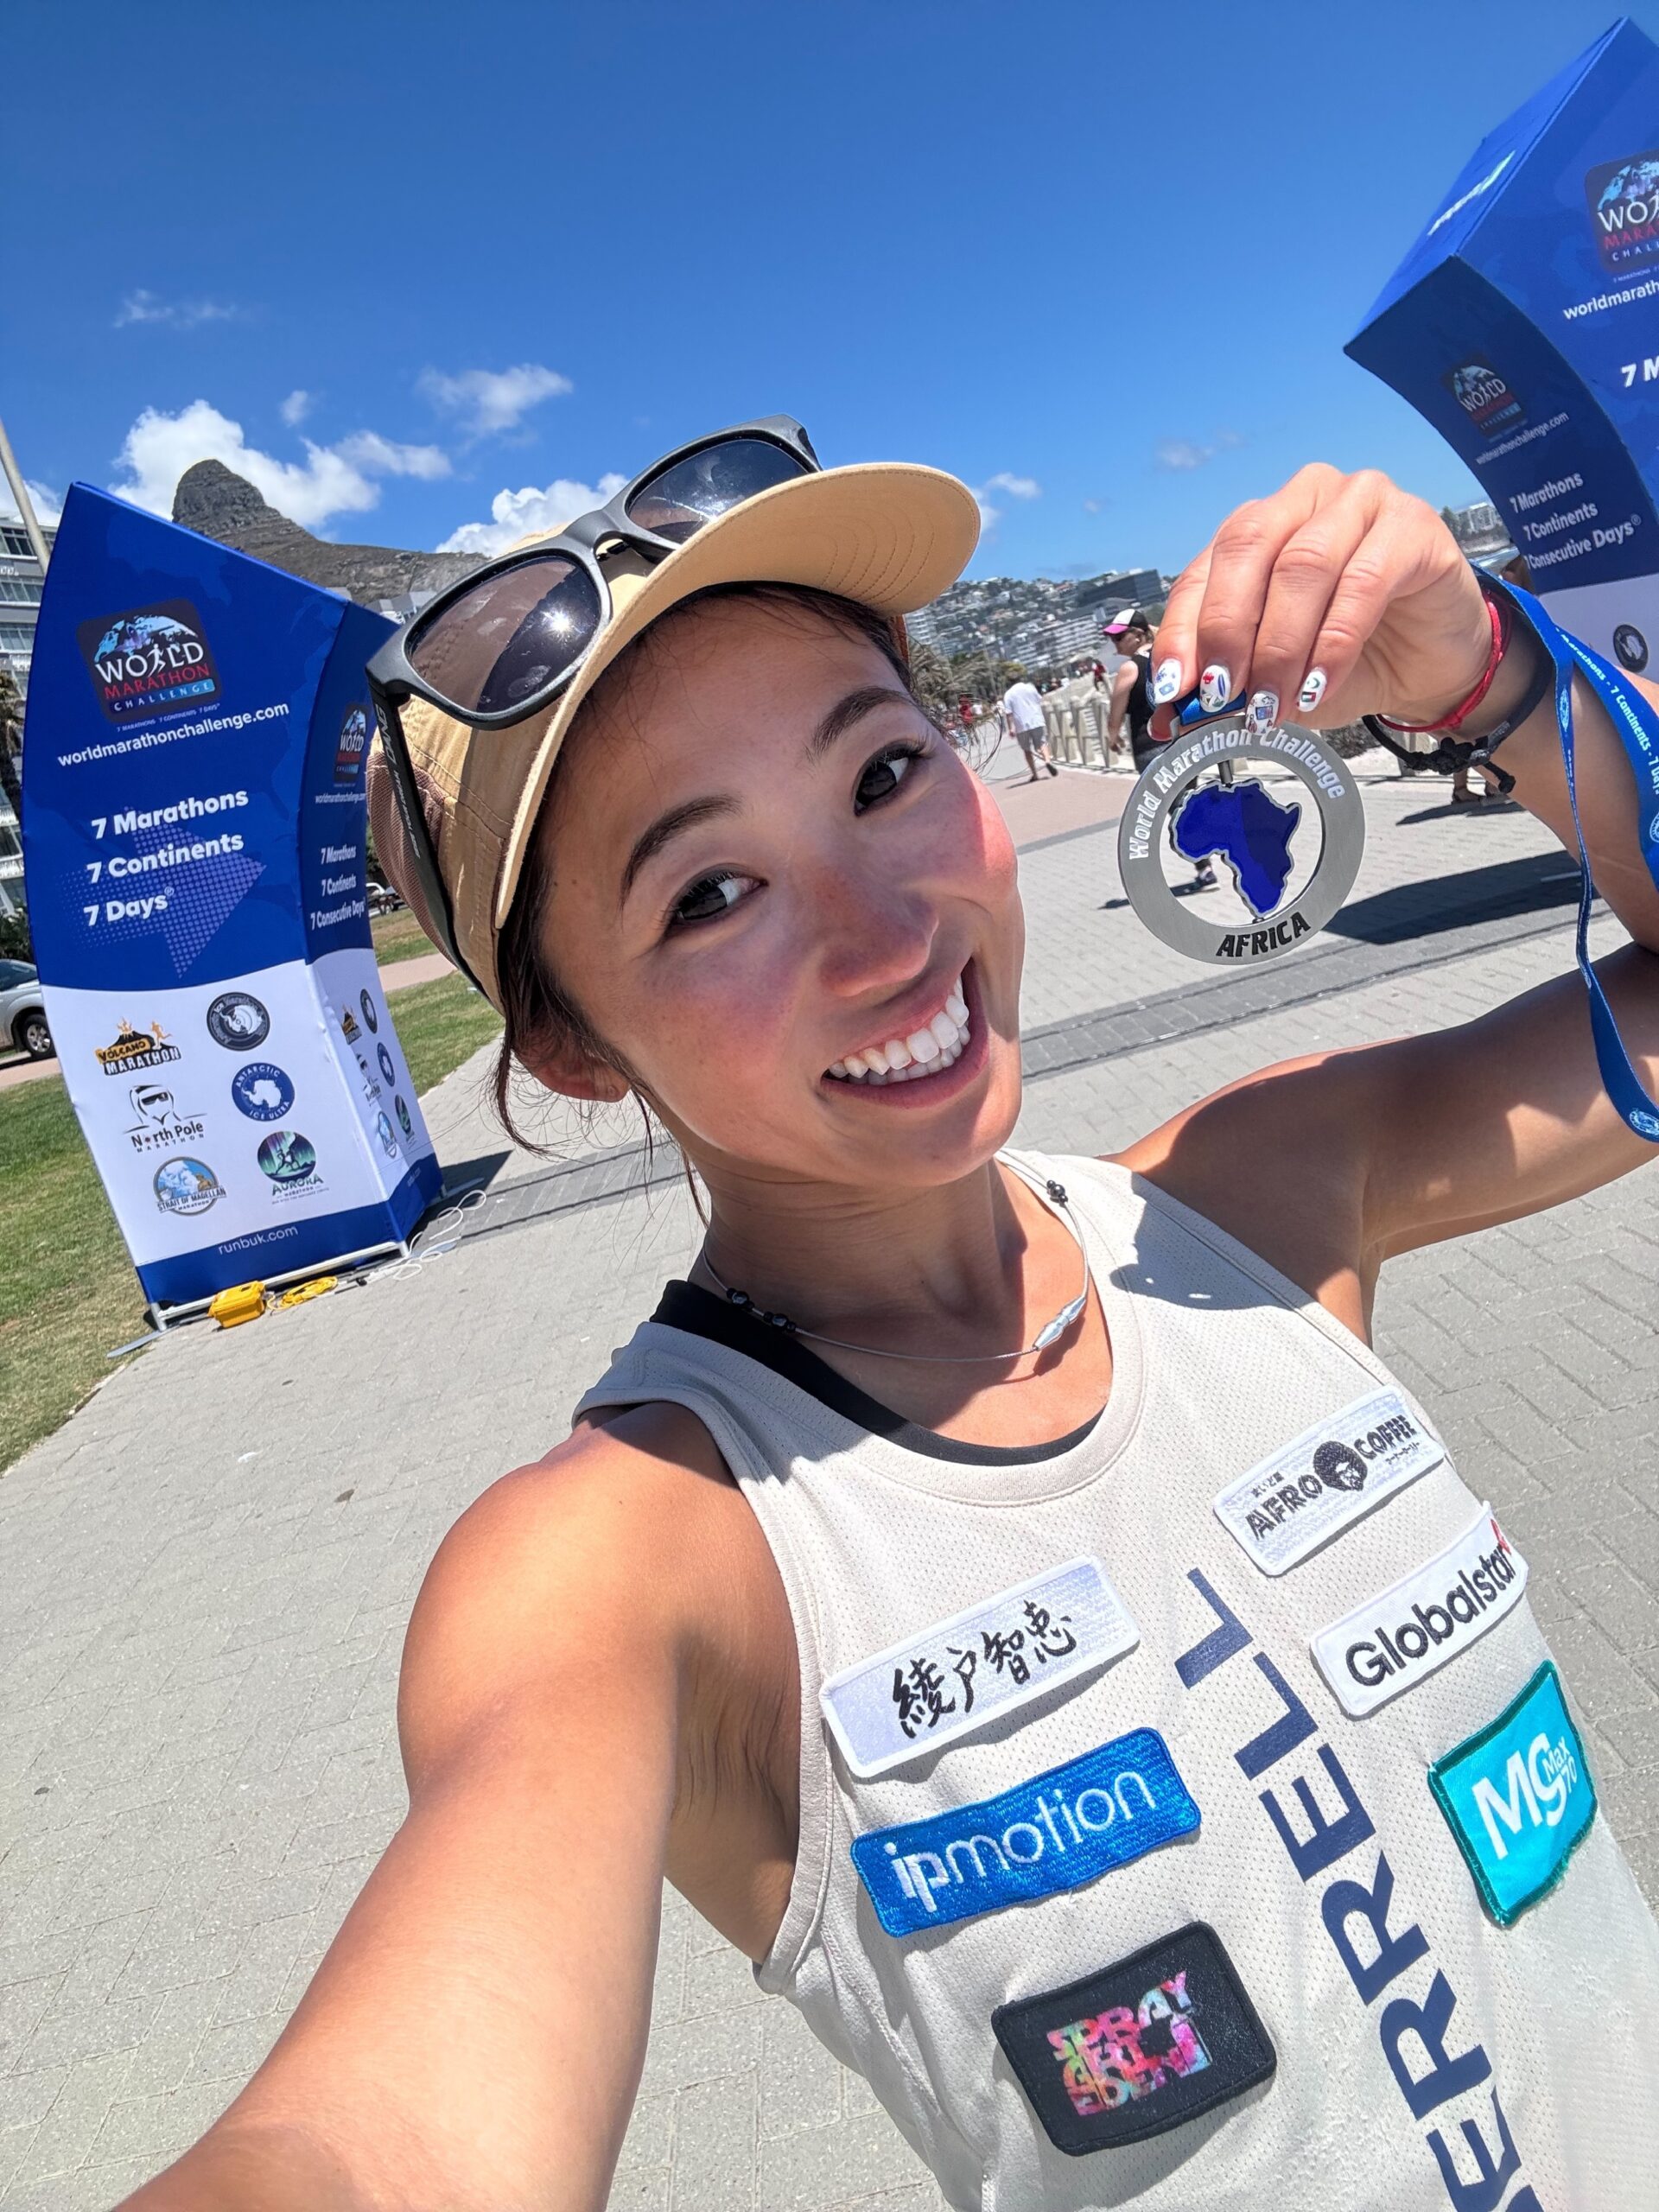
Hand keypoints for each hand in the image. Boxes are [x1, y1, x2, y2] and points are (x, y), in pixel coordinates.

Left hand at [1150, 465, 1493, 734]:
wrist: (1430, 664)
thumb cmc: (1349, 659)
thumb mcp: (1276, 678)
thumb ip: (1230, 685)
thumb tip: (1176, 716)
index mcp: (1260, 526)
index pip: (1204, 567)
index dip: (1184, 629)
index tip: (1174, 688)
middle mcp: (1305, 498)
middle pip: (1248, 548)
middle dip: (1228, 629)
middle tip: (1223, 694)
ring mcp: (1362, 502)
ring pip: (1304, 564)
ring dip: (1281, 645)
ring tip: (1272, 704)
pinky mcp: (1414, 527)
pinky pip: (1364, 582)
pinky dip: (1333, 644)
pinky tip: (1320, 687)